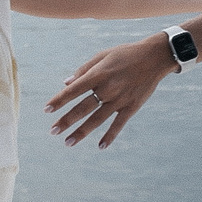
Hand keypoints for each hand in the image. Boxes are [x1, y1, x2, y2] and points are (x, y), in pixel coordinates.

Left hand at [46, 35, 176, 147]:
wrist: (154, 57)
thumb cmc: (125, 54)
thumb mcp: (103, 55)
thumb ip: (84, 70)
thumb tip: (66, 83)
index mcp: (99, 74)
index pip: (74, 90)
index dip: (59, 100)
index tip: (46, 110)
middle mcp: (108, 88)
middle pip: (83, 108)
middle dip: (66, 120)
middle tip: (53, 131)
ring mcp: (120, 99)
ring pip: (97, 119)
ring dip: (82, 132)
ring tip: (68, 142)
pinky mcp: (132, 106)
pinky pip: (118, 124)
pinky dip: (110, 136)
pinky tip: (100, 146)